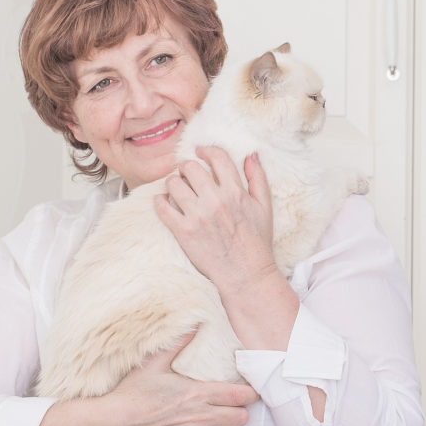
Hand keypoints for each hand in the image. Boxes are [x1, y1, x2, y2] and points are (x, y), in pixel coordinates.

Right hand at [102, 331, 258, 425]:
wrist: (116, 422)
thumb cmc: (135, 392)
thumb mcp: (155, 363)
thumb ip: (178, 343)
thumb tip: (195, 323)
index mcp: (198, 393)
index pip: (239, 396)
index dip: (250, 393)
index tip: (249, 390)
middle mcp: (202, 417)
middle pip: (241, 417)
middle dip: (241, 410)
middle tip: (233, 403)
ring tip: (222, 419)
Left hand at [154, 146, 277, 298]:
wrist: (246, 275)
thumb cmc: (256, 242)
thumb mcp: (264, 207)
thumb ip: (258, 178)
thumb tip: (251, 155)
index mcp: (236, 192)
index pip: (216, 157)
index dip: (206, 150)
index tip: (200, 152)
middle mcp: (215, 201)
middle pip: (190, 167)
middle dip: (187, 168)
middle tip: (187, 175)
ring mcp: (198, 216)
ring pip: (173, 184)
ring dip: (174, 183)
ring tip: (178, 190)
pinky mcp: (184, 232)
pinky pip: (162, 207)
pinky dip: (160, 201)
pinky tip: (166, 203)